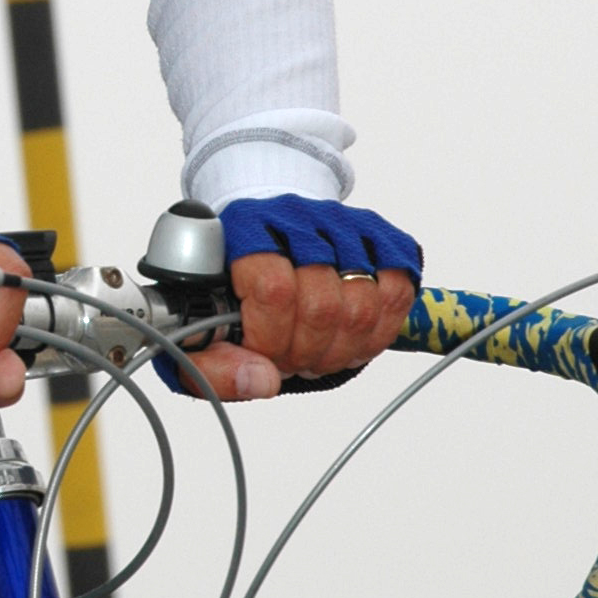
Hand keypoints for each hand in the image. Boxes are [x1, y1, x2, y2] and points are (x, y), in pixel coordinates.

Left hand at [184, 195, 420, 402]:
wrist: (260, 240)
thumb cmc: (230, 291)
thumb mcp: (198, 332)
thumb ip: (213, 366)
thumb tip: (262, 380)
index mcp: (241, 231)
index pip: (274, 289)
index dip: (273, 338)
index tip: (263, 354)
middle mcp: (295, 216)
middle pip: (322, 303)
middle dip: (308, 351)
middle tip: (292, 360)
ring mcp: (339, 223)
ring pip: (364, 301)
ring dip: (343, 346)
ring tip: (317, 351)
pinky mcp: (374, 233)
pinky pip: (398, 287)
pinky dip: (381, 325)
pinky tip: (352, 335)